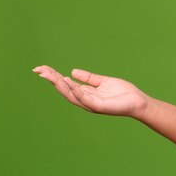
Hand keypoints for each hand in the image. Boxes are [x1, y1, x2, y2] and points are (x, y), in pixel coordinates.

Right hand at [33, 65, 149, 117]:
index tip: (41, 68)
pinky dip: (76, 92)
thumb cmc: (122, 93)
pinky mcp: (99, 106)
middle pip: (64, 89)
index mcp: (85, 93)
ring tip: (48, 75)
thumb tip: (72, 71)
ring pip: (71, 94)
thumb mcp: (103, 81)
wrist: (137, 101)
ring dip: (59, 85)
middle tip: (39, 70)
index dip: (53, 77)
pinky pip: (85, 99)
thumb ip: (89, 78)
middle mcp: (85, 100)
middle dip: (51, 80)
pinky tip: (69, 83)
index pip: (65, 84)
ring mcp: (91, 104)